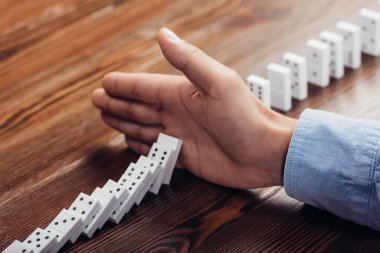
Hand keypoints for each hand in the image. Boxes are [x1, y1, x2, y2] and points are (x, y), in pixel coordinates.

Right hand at [92, 28, 296, 188]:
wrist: (265, 152)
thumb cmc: (247, 117)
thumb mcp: (219, 83)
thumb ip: (189, 60)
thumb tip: (164, 34)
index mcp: (182, 94)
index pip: (143, 87)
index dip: (122, 85)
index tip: (104, 82)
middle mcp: (178, 113)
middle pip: (138, 107)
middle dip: (116, 103)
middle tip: (97, 101)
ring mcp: (180, 136)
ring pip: (143, 128)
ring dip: (124, 123)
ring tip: (107, 119)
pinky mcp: (185, 157)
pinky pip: (156, 151)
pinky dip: (141, 147)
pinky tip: (132, 143)